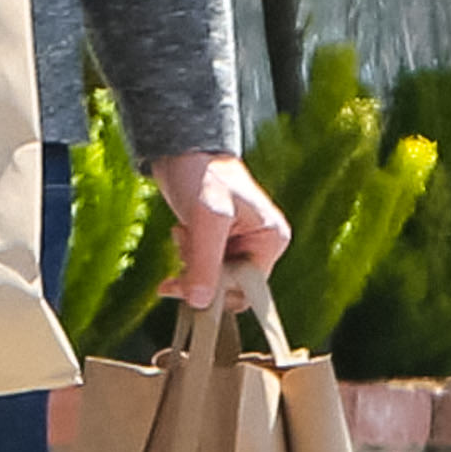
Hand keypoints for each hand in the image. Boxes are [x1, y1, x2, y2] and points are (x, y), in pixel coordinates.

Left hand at [152, 151, 290, 309]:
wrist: (183, 148)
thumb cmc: (203, 174)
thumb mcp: (207, 220)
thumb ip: (205, 262)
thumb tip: (200, 303)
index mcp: (270, 240)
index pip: (247, 290)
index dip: (218, 291)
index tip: (189, 284)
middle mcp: (259, 245)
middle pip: (228, 286)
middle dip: (201, 275)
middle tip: (182, 253)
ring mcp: (238, 243)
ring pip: (211, 277)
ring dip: (191, 264)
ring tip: (183, 234)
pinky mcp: (218, 240)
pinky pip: (203, 265)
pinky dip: (187, 256)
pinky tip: (180, 232)